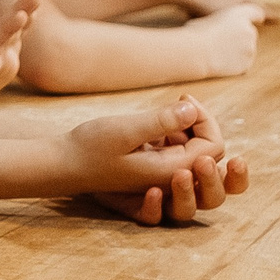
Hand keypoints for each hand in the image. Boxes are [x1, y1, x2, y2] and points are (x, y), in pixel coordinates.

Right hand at [0, 0, 37, 101]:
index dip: (8, 30)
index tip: (21, 16)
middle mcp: (2, 62)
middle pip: (12, 34)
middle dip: (22, 12)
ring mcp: (7, 55)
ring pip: (18, 30)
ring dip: (26, 10)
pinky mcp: (8, 49)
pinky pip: (18, 31)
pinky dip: (24, 17)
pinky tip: (32, 2)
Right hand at [64, 96, 249, 223]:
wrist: (65, 163)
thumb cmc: (90, 147)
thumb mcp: (124, 130)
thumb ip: (161, 121)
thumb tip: (193, 109)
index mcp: (170, 174)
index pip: (215, 148)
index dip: (206, 119)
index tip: (183, 99)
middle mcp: (172, 180)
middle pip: (214, 155)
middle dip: (204, 125)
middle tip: (183, 102)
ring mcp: (164, 177)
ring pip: (200, 155)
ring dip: (191, 130)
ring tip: (168, 113)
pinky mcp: (155, 169)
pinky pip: (180, 153)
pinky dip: (175, 134)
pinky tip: (156, 122)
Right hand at [185, 2, 265, 76]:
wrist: (197, 52)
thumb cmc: (196, 33)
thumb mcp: (208, 19)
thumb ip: (221, 22)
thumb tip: (220, 29)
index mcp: (240, 15)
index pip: (256, 13)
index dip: (256, 16)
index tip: (257, 20)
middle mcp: (249, 30)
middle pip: (249, 34)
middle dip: (240, 38)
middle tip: (223, 42)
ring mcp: (250, 49)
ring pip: (247, 50)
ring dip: (238, 51)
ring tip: (219, 53)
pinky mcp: (246, 65)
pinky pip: (243, 64)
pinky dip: (235, 64)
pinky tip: (221, 63)